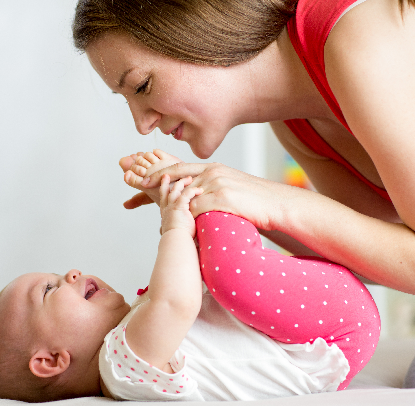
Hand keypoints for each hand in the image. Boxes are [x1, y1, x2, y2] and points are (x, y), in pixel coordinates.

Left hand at [144, 162, 288, 231]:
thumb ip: (212, 188)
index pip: (180, 167)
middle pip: (175, 177)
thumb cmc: (256, 200)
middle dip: (153, 183)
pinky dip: (188, 220)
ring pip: (184, 196)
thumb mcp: (232, 187)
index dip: (160, 173)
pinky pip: (197, 209)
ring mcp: (217, 184)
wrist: (279, 204)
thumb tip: (197, 199)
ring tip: (157, 217)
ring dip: (172, 209)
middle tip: (135, 186)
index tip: (143, 178)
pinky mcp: (223, 198)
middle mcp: (212, 173)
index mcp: (214, 168)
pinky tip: (180, 228)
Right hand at [159, 175, 202, 236]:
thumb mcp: (175, 230)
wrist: (176, 243)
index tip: (167, 179)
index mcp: (165, 212)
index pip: (164, 195)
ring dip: (184, 182)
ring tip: (191, 178)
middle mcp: (166, 207)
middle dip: (171, 179)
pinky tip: (200, 190)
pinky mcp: (178, 206)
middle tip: (176, 173)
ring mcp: (171, 206)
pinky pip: (186, 194)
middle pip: (167, 188)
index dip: (165, 186)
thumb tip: (180, 231)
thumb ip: (178, 226)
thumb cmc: (178, 240)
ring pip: (177, 188)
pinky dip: (193, 191)